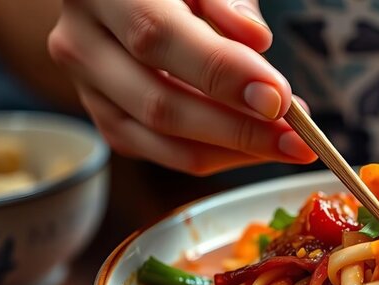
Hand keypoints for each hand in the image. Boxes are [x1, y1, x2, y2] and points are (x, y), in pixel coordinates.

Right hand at [48, 0, 315, 174]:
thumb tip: (255, 41)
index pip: (158, 36)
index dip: (220, 72)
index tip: (278, 98)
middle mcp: (80, 40)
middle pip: (158, 102)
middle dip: (237, 128)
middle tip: (298, 137)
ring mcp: (86, 85)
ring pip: (158, 138)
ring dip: (232, 150)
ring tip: (290, 144)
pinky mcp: (104, 116)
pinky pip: (158, 151)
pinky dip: (214, 153)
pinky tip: (256, 145)